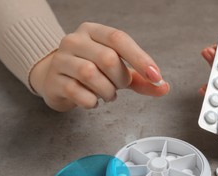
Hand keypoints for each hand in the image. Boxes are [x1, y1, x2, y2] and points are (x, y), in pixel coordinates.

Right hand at [30, 22, 169, 111]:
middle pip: (107, 58)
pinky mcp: (53, 81)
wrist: (54, 79)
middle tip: (120, 86)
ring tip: (108, 95)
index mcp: (93, 31)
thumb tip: (164, 87)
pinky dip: (92, 102)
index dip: (139, 58)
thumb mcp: (117, 71)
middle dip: (121, 79)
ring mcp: (61, 60)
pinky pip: (77, 93)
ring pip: (91, 74)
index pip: (119, 38)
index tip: (155, 76)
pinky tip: (93, 101)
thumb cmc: (91, 71)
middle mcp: (74, 41)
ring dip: (107, 91)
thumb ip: (141, 78)